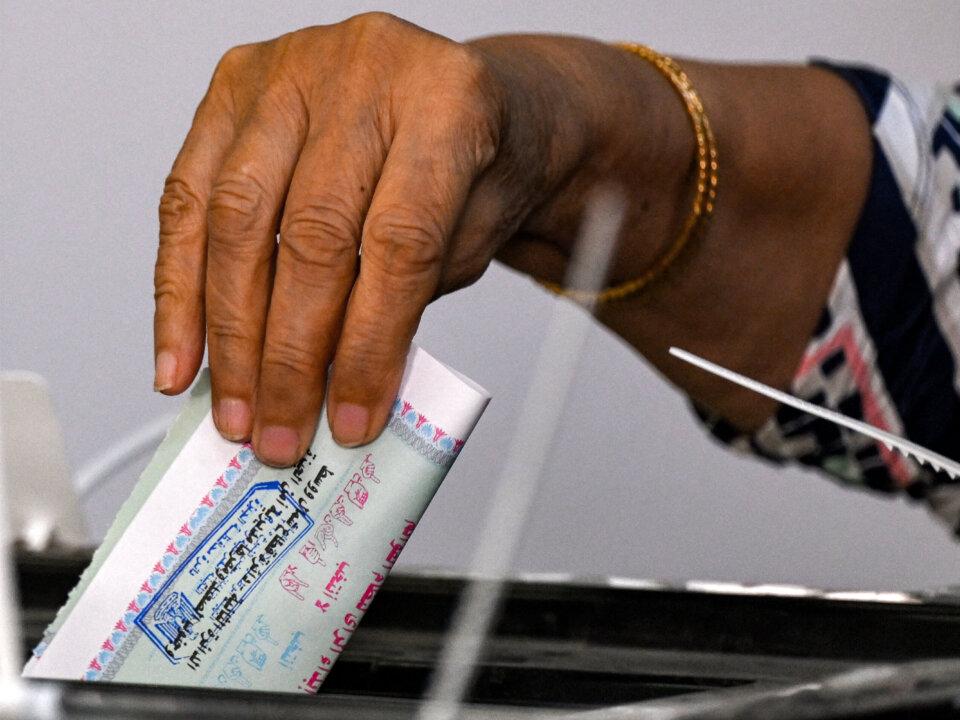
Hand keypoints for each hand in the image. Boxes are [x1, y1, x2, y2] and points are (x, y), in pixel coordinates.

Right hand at [153, 13, 601, 465]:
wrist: (464, 99)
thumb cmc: (476, 165)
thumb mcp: (475, 235)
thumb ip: (409, 301)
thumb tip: (332, 388)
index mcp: (449, 100)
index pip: (398, 243)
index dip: (369, 345)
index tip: (351, 415)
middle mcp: (365, 70)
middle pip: (309, 233)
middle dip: (289, 355)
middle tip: (284, 430)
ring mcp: (292, 68)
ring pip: (235, 219)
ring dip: (229, 335)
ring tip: (237, 410)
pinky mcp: (235, 86)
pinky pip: (188, 197)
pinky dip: (181, 288)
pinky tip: (183, 353)